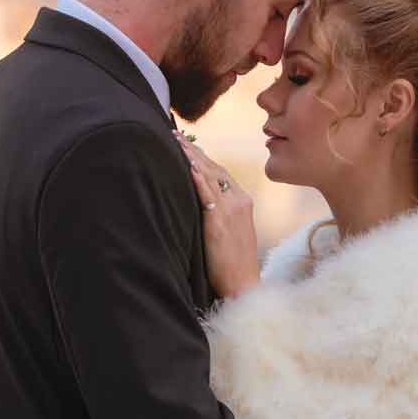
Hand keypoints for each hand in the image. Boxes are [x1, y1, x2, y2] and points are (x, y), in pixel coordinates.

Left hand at [176, 135, 260, 297]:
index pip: (220, 172)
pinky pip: (208, 196)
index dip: (203, 156)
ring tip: (176, 142)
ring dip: (191, 157)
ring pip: (209, 176)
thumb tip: (201, 201)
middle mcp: (239, 201)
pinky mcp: (219, 223)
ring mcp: (231, 210)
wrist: (243, 283)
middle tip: (174, 134)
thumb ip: (220, 212)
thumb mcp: (231, 230)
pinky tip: (187, 166)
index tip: (187, 143)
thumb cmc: (233, 262)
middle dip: (194, 150)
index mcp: (243, 201)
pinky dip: (197, 179)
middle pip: (214, 168)